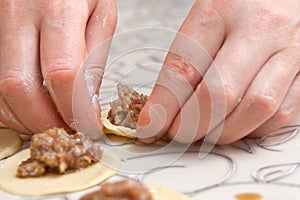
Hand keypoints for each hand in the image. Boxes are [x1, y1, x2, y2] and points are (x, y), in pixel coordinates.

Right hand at [0, 0, 116, 136]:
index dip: (76, 111)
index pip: (63, 74)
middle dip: (45, 121)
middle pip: (19, 87)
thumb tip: (86, 105)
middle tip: (67, 130)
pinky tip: (33, 107)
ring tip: (51, 122)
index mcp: (58, 7)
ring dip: (26, 118)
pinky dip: (12, 105)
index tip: (89, 127)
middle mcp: (19, 14)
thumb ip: (94, 61)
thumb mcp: (101, 15)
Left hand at [138, 0, 299, 143]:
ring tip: (205, 131)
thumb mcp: (201, 24)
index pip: (185, 69)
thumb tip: (159, 113)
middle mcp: (260, 29)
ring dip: (222, 132)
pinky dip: (253, 129)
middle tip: (177, 132)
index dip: (164, 107)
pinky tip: (236, 123)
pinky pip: (282, 114)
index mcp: (221, 11)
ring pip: (256, 109)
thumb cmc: (235, 8)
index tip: (151, 126)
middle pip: (221, 94)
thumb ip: (182, 66)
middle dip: (191, 125)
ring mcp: (290, 50)